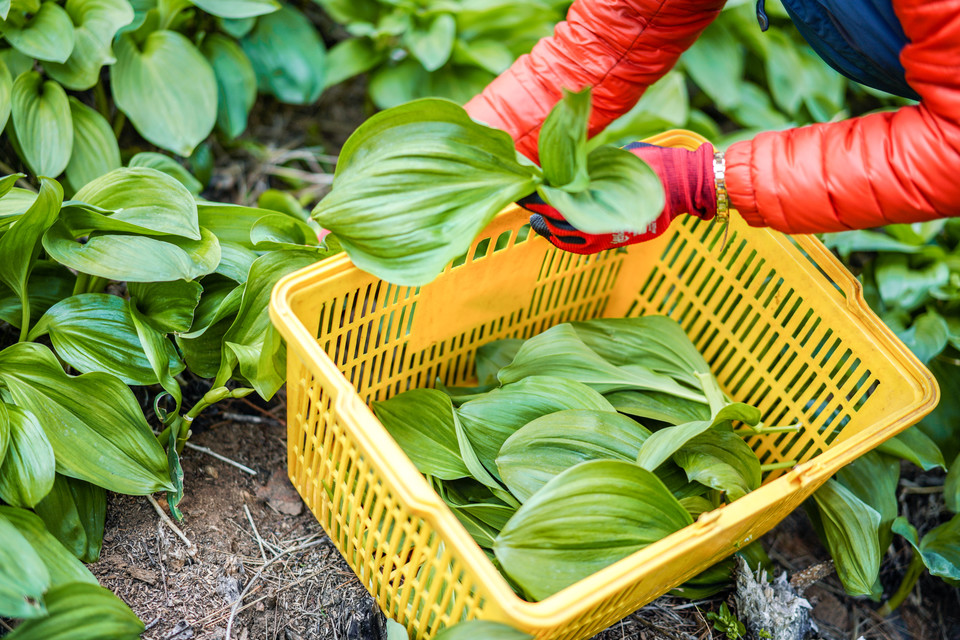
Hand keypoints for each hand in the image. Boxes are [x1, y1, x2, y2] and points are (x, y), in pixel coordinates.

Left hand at [522, 142, 717, 254]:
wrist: (684, 185)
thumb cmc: (652, 166)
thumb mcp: (616, 159)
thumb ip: (590, 167)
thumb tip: (564, 168)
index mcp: (597, 200)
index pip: (555, 204)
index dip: (537, 200)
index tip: (525, 191)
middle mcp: (600, 222)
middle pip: (557, 224)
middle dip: (540, 215)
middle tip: (527, 205)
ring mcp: (607, 235)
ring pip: (568, 240)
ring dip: (551, 231)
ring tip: (538, 221)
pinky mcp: (615, 241)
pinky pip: (584, 247)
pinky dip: (568, 241)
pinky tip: (560, 232)